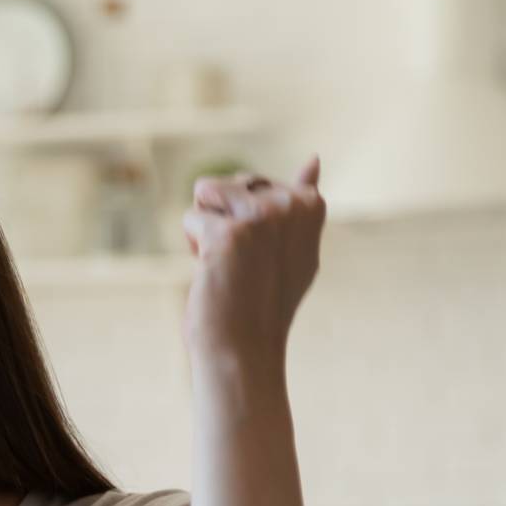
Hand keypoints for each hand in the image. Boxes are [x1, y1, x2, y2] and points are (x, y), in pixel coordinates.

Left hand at [181, 155, 326, 373]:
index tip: (262, 254)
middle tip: (241, 262)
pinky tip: (214, 271)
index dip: (245, 218)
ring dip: (206, 228)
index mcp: (311, 204)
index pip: (253, 181)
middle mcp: (292, 205)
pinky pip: (190, 218)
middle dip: (222, 219)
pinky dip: (193, 246)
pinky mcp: (229, 233)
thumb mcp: (295, 246)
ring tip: (227, 263)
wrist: (245, 348)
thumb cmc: (264, 300)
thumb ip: (301, 202)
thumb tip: (315, 157)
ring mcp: (263, 217)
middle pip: (227, 183)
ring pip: (206, 192)